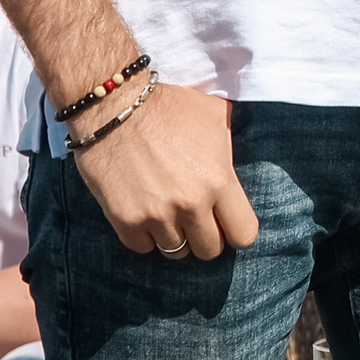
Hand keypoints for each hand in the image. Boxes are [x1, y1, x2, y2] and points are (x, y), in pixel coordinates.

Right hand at [72, 83, 258, 260]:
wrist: (115, 107)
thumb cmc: (170, 108)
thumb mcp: (217, 118)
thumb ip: (231, 149)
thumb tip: (241, 164)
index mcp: (219, 180)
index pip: (244, 233)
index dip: (237, 231)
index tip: (228, 223)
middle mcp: (190, 204)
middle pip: (209, 250)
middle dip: (207, 237)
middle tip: (198, 220)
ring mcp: (155, 216)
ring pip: (175, 252)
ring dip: (175, 237)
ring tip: (170, 215)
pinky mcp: (124, 220)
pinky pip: (142, 247)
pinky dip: (145, 237)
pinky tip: (146, 216)